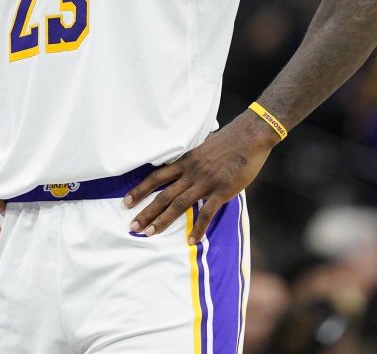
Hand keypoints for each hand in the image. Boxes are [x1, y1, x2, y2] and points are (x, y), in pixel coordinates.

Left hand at [123, 113, 278, 243]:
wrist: (250, 136)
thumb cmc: (229, 140)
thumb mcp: (203, 146)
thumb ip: (192, 158)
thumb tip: (185, 164)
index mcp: (185, 161)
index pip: (157, 176)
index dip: (140, 189)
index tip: (126, 201)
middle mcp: (191, 172)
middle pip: (163, 194)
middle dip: (146, 211)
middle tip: (132, 227)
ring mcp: (206, 182)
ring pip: (179, 204)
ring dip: (163, 220)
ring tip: (149, 233)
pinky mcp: (222, 190)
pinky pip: (207, 212)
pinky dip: (198, 228)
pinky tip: (191, 241)